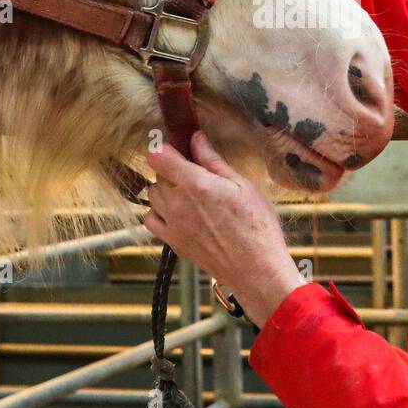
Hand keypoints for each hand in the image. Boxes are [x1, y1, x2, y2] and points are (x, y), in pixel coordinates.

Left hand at [144, 133, 305, 326]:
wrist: (256, 269)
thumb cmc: (256, 228)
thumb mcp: (242, 185)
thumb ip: (214, 161)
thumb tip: (197, 138)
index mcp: (195, 184)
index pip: (158, 156)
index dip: (165, 147)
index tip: (177, 146)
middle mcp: (177, 203)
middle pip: (157, 175)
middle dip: (172, 169)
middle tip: (195, 171)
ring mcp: (171, 224)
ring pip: (152, 195)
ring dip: (165, 189)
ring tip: (189, 193)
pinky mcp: (172, 242)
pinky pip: (151, 219)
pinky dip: (159, 211)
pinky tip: (178, 212)